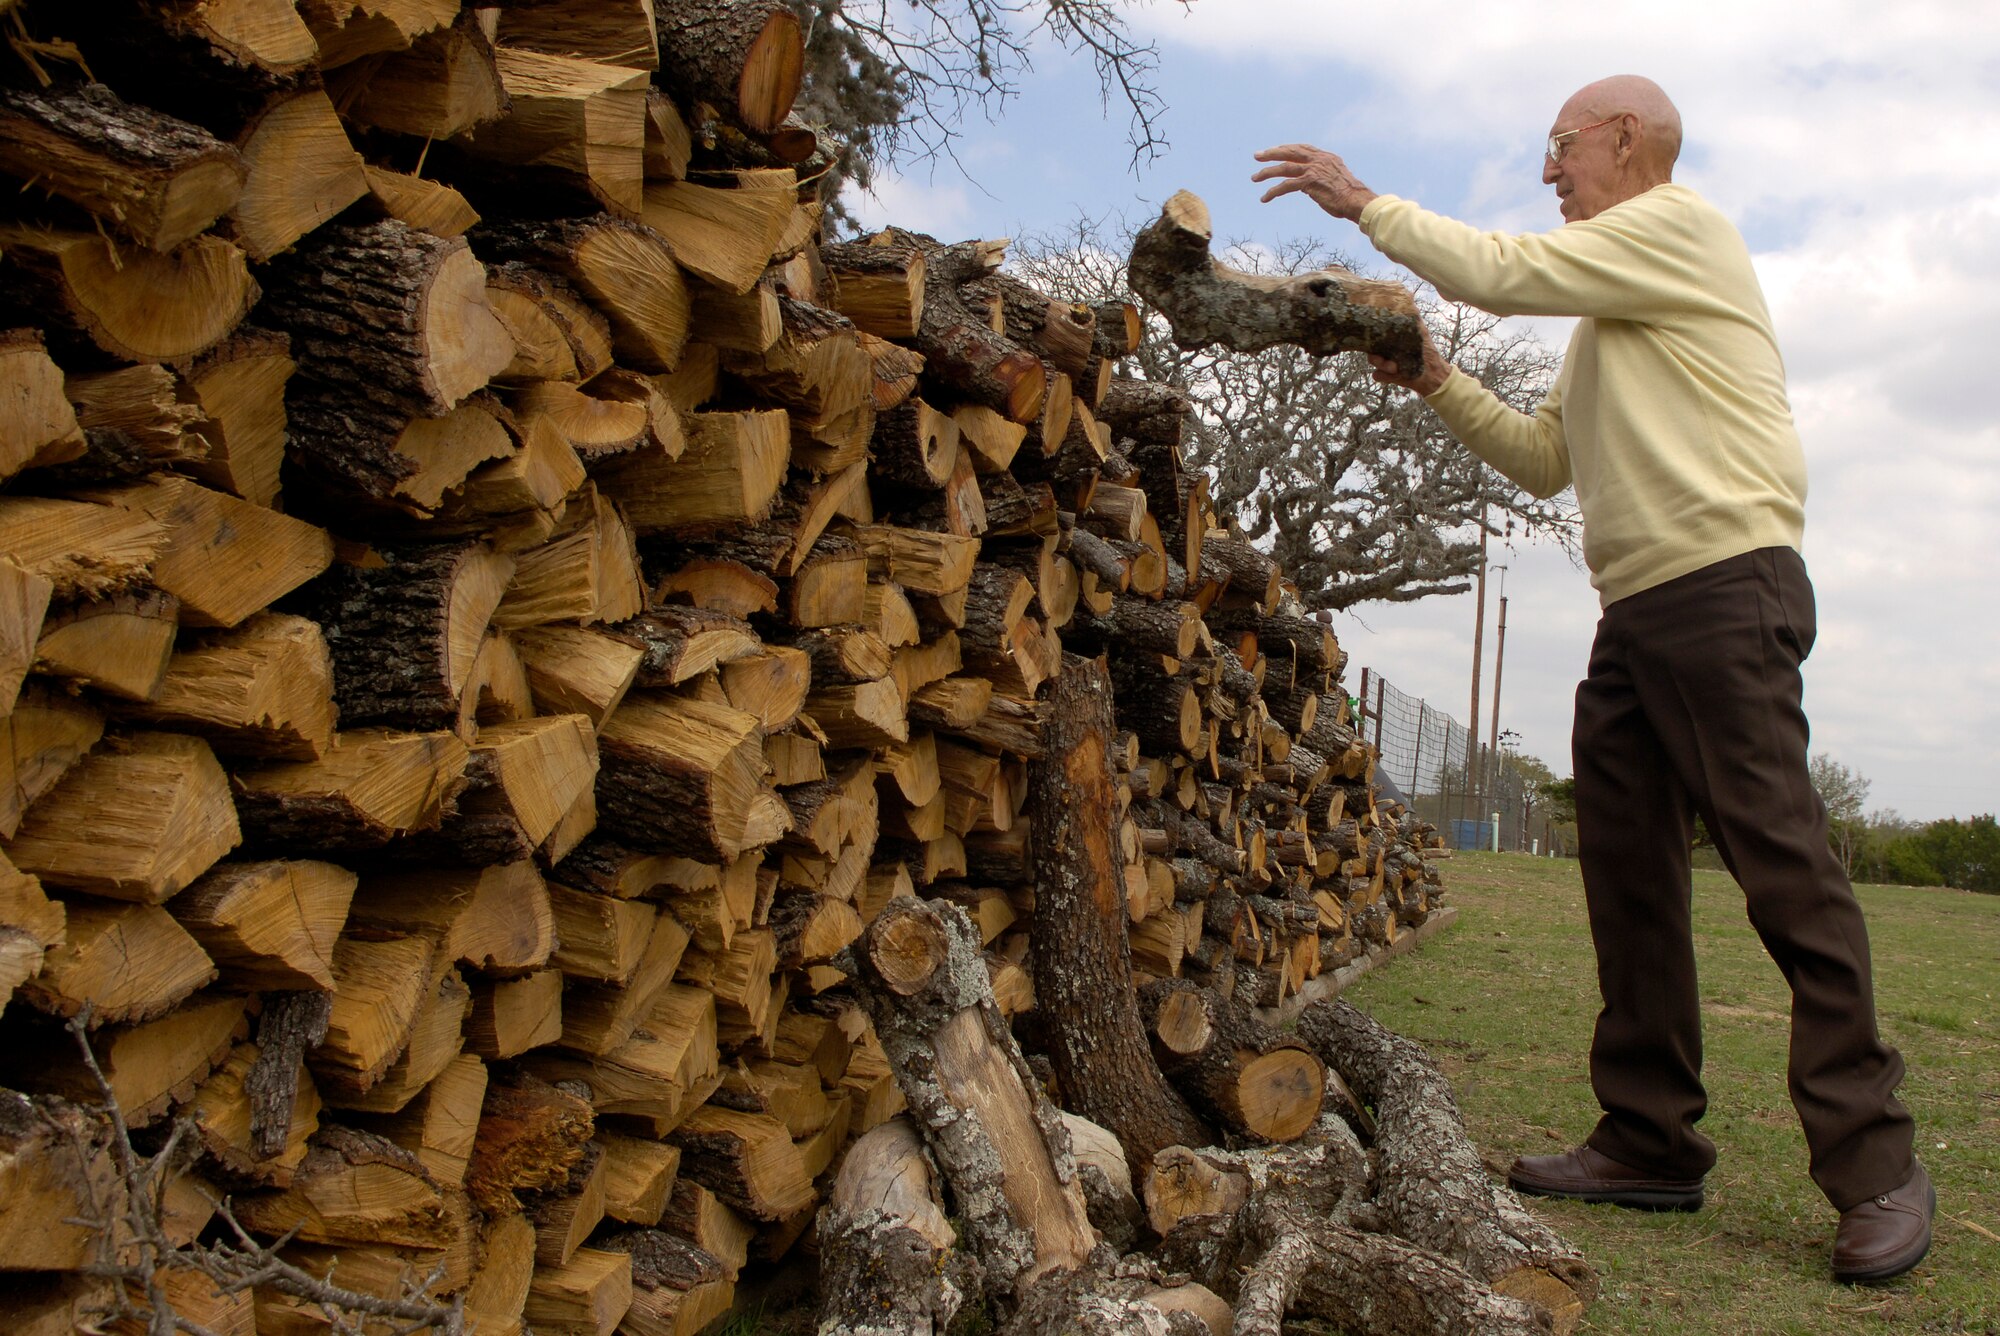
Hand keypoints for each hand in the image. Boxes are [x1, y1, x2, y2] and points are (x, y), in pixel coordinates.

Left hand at [1253, 143, 1377, 220]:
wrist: (1357, 200)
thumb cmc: (1348, 196)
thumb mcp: (1334, 180)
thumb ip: (1320, 177)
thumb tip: (1306, 185)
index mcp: (1326, 157)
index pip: (1302, 148)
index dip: (1287, 149)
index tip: (1275, 151)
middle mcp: (1319, 159)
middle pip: (1290, 152)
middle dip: (1272, 153)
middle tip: (1257, 156)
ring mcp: (1314, 169)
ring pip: (1284, 168)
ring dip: (1267, 173)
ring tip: (1254, 178)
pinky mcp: (1309, 182)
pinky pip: (1286, 186)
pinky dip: (1273, 192)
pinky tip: (1265, 197)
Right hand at [1367, 322, 1451, 396]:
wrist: (1433, 374)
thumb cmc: (1428, 351)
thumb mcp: (1422, 332)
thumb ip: (1414, 318)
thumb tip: (1410, 297)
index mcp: (1392, 339)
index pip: (1376, 335)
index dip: (1373, 335)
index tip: (1376, 336)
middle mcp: (1386, 350)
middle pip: (1371, 348)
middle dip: (1376, 354)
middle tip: (1385, 358)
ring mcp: (1385, 364)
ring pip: (1373, 361)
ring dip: (1381, 365)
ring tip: (1394, 368)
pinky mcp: (1387, 376)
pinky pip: (1377, 375)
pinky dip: (1384, 375)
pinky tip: (1394, 375)